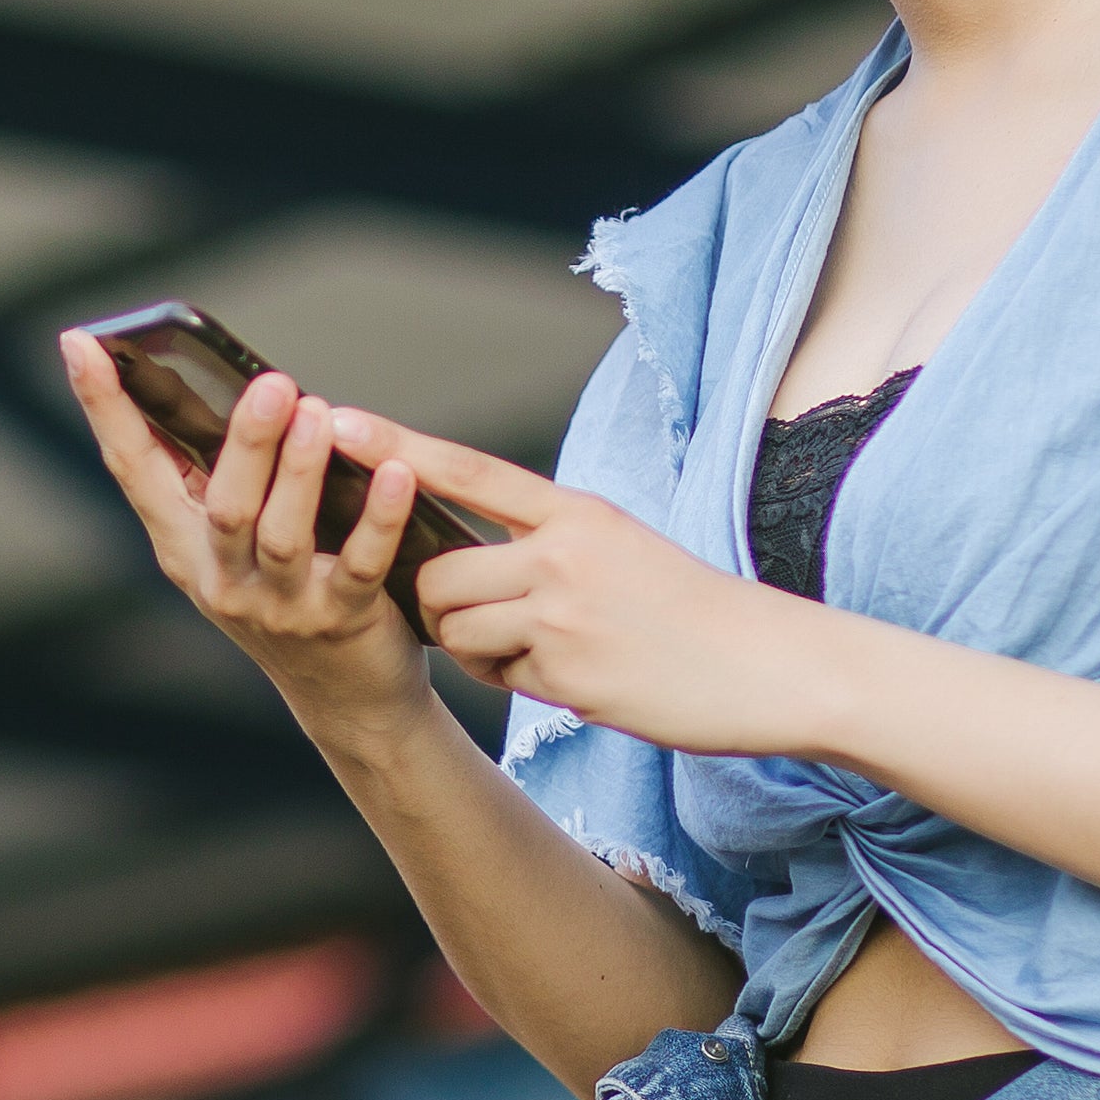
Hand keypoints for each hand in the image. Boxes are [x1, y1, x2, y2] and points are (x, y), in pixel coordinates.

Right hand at [60, 332, 436, 723]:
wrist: (345, 697)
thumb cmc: (285, 593)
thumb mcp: (234, 544)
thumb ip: (219, 479)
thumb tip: (223, 380)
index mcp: (181, 544)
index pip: (131, 466)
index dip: (103, 406)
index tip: (79, 342)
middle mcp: (218, 578)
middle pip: (223, 506)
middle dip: (246, 442)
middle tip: (272, 383)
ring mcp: (277, 606)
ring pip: (281, 535)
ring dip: (301, 471)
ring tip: (318, 413)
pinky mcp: (338, 622)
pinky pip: (359, 566)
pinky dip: (378, 519)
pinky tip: (396, 474)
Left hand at [337, 416, 846, 757]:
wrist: (767, 665)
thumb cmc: (688, 609)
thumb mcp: (619, 547)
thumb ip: (545, 541)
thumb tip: (467, 561)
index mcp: (574, 511)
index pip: (465, 470)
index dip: (394, 446)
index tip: (332, 418)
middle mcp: (562, 553)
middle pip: (437, 574)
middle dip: (440, 605)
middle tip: (486, 620)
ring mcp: (564, 613)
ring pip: (457, 630)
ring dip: (478, 649)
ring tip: (542, 649)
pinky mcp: (570, 673)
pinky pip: (499, 679)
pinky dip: (521, 682)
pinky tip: (579, 676)